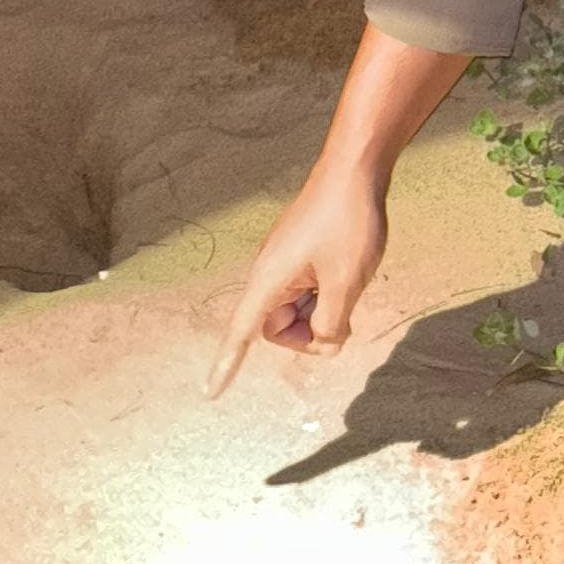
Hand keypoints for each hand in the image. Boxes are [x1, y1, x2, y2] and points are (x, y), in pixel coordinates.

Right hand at [206, 33, 471, 393]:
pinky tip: (348, 273)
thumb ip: (331, 325)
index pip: (242, 333)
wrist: (354, 171)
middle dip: (309, 334)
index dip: (226, 365)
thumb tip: (325, 342)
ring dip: (323, 312)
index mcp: (269, 281)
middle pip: (278, 329)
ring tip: (348, 284)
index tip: (210, 393)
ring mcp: (285, 264)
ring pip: (297, 311)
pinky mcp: (300, 256)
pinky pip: (307, 292)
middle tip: (343, 317)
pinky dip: (326, 295)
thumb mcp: (345, 283)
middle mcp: (269, 275)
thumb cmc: (347, 223)